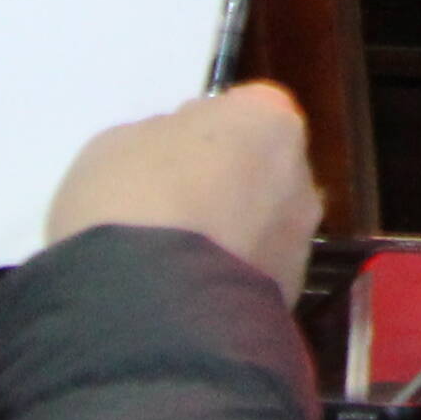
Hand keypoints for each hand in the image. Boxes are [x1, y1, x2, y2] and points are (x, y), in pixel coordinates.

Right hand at [45, 82, 321, 289]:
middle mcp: (300, 176)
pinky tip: (182, 296)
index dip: (203, 135)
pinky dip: (227, 283)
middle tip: (172, 210)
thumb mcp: (120, 144)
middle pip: (261, 171)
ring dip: (229, 239)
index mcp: (269, 118)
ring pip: (262, 229)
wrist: (149, 306)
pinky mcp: (289, 300)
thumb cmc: (131, 200)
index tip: (168, 156)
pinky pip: (252, 279)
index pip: (244, 112)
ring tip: (171, 263)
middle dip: (225, 187)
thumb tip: (176, 157)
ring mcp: (299, 242)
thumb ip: (163, 140)